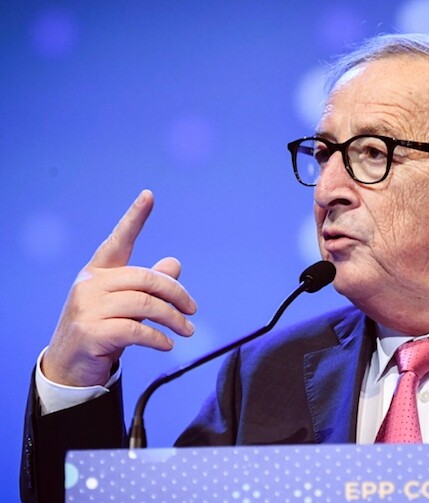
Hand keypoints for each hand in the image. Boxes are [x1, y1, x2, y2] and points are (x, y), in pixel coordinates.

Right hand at [41, 190, 197, 386]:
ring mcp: (87, 307)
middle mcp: (90, 284)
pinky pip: (136, 329)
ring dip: (173, 319)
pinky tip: (167, 343)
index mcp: (98, 272)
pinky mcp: (91, 332)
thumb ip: (149, 286)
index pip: (118, 240)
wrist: (70, 366)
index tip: (149, 195)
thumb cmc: (102, 329)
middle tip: (192, 310)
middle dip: (176, 294)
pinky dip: (158, 337)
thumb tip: (174, 264)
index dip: (134, 218)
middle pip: (146, 278)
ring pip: (145, 304)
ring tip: (188, 330)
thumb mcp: (127, 305)